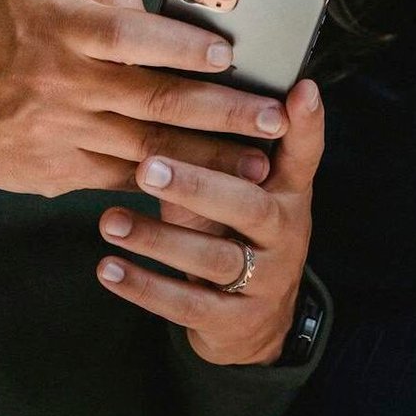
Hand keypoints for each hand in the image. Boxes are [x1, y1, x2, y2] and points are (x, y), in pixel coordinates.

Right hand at [0, 0, 286, 196]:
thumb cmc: (1, 32)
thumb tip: (155, 9)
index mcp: (61, 29)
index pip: (131, 37)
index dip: (182, 46)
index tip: (229, 55)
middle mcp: (64, 84)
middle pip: (155, 100)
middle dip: (222, 112)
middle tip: (271, 119)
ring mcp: (63, 134)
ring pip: (148, 148)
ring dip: (208, 159)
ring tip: (257, 164)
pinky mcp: (61, 172)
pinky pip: (123, 178)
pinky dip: (167, 183)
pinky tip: (207, 189)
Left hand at [94, 79, 323, 364]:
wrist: (255, 325)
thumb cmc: (234, 235)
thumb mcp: (237, 192)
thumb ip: (220, 153)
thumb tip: (169, 92)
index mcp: (287, 194)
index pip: (304, 154)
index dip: (306, 125)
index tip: (300, 90)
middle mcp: (284, 235)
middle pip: (249, 207)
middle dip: (198, 186)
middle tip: (148, 166)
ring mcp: (264, 281)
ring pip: (214, 258)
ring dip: (158, 240)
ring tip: (109, 221)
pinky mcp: (234, 321)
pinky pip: (187, 304)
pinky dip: (145, 287)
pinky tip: (109, 270)